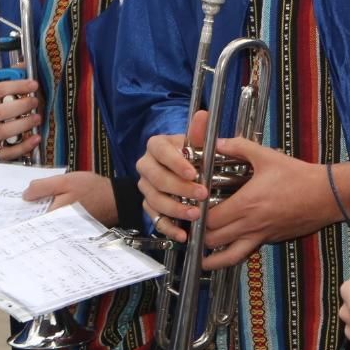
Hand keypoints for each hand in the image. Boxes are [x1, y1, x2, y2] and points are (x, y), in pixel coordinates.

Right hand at [0, 79, 40, 160]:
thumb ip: (5, 81)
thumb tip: (25, 65)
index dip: (18, 86)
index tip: (34, 85)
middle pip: (1, 111)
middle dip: (22, 105)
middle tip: (36, 101)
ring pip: (4, 131)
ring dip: (25, 124)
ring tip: (38, 118)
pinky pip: (8, 152)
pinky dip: (24, 146)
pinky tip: (36, 138)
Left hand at [24, 171, 117, 224]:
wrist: (115, 199)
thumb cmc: (91, 188)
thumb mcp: (65, 181)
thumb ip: (44, 187)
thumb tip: (25, 196)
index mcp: (54, 216)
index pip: (30, 220)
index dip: (19, 214)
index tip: (10, 210)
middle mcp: (57, 227)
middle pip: (36, 223)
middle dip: (27, 216)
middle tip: (16, 208)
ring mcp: (64, 229)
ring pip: (45, 223)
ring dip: (37, 216)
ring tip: (29, 207)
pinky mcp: (70, 227)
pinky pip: (54, 222)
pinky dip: (48, 216)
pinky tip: (46, 208)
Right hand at [136, 114, 205, 240]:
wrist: (177, 173)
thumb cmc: (187, 156)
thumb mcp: (193, 144)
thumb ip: (198, 133)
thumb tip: (203, 115)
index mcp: (156, 147)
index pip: (160, 151)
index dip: (175, 162)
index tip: (194, 173)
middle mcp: (146, 167)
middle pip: (157, 179)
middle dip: (181, 189)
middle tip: (202, 194)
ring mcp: (146, 188)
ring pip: (155, 200)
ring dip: (176, 209)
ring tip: (196, 214)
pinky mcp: (149, 206)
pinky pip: (155, 219)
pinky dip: (169, 228)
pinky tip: (183, 234)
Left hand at [198, 134, 341, 268]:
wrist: (326, 195)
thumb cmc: (297, 175)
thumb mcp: (266, 156)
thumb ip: (238, 147)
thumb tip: (218, 142)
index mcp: (245, 204)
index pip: (209, 220)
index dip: (196, 216)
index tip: (191, 209)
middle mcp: (250, 225)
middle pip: (213, 240)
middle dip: (199, 236)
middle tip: (192, 228)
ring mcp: (261, 236)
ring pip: (229, 258)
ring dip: (212, 258)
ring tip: (200, 258)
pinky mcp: (270, 241)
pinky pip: (246, 253)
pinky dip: (233, 255)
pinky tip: (227, 252)